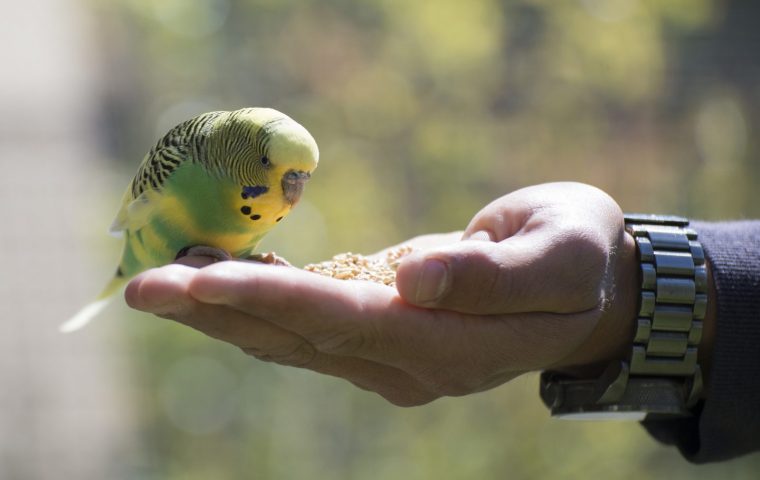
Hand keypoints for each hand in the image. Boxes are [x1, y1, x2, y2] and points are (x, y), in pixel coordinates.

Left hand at [126, 182, 639, 405]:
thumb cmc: (583, 255)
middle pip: (300, 341)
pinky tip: (218, 281)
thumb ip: (492, 275)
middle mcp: (413, 366)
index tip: (202, 278)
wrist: (594, 289)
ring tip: (161, 280)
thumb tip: (410, 279)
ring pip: (294, 343)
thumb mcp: (560, 255)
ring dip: (224, 314)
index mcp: (454, 348)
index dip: (273, 301)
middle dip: (219, 312)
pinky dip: (260, 306)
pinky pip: (310, 329)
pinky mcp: (386, 340)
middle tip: (143, 285)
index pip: (346, 323)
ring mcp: (395, 361)